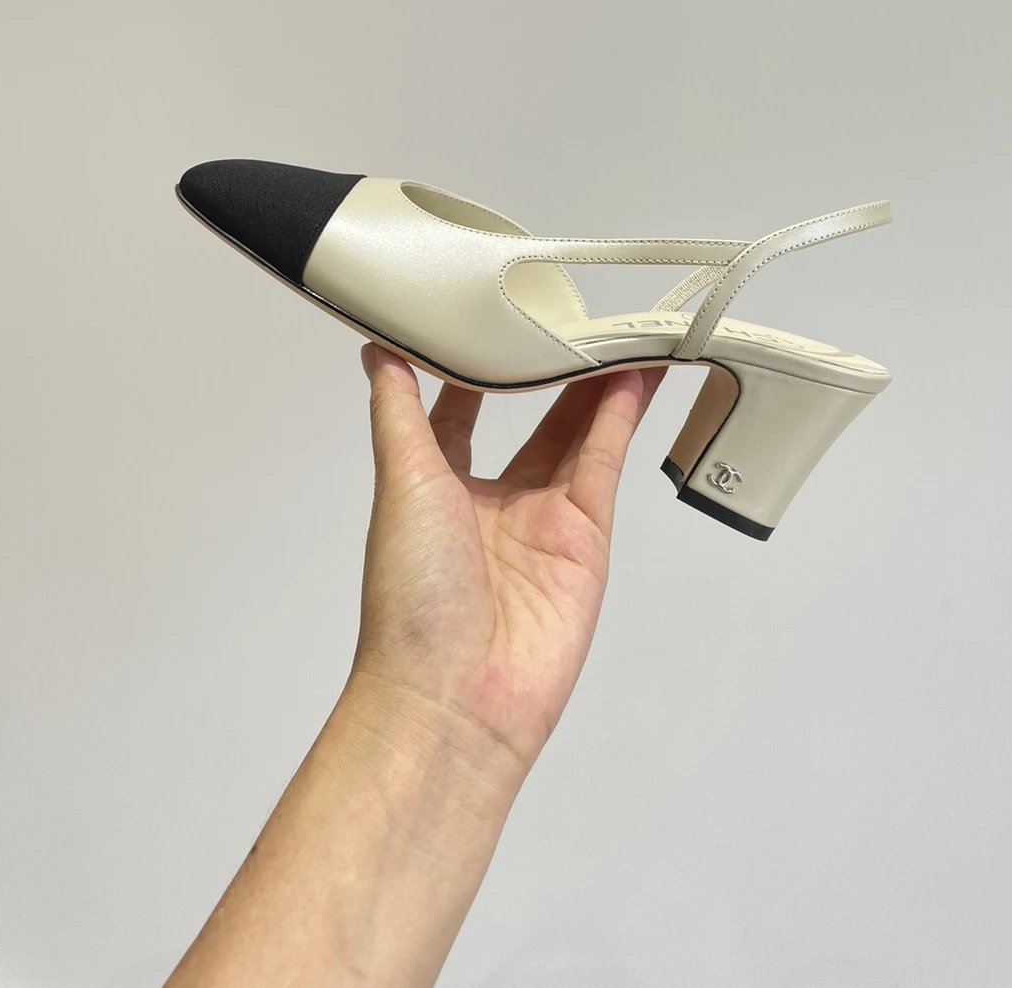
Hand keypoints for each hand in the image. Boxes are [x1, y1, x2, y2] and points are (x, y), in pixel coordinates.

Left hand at [346, 346, 666, 785]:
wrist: (453, 696)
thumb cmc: (410, 600)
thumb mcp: (401, 482)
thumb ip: (401, 410)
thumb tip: (378, 349)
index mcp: (437, 488)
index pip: (462, 410)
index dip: (481, 364)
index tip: (497, 314)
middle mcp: (492, 502)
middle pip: (533, 419)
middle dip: (556, 372)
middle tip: (579, 316)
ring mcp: (542, 521)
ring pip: (577, 436)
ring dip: (599, 386)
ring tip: (621, 333)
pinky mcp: (584, 539)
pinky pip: (603, 465)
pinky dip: (619, 420)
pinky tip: (633, 378)